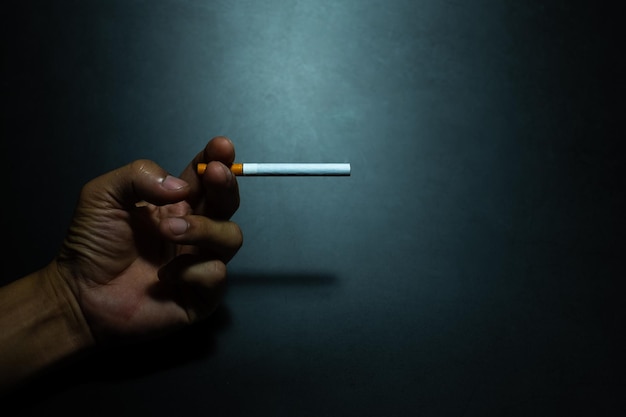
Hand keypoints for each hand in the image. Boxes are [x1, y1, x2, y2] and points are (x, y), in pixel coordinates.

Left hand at [54, 136, 242, 342]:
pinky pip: (216, 274)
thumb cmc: (91, 244)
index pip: (205, 178)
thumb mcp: (104, 194)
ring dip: (204, 229)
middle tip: (215, 174)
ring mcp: (199, 262)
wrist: (79, 294)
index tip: (221, 147)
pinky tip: (163, 275)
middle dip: (226, 185)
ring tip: (168, 231)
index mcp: (175, 205)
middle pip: (227, 203)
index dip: (217, 160)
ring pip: (231, 237)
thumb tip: (180, 187)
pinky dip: (192, 271)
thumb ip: (140, 176)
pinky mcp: (201, 295)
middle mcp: (193, 230)